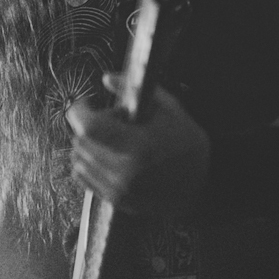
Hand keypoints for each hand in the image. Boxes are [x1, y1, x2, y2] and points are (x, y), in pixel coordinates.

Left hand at [67, 78, 210, 214]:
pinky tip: (106, 155)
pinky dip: (87, 162)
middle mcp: (125, 172)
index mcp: (141, 146)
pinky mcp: (114, 200)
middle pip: (81, 142)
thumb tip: (107, 78)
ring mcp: (118, 190)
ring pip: (78, 160)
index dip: (80, 111)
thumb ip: (140, 91)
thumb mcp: (172, 110)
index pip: (90, 127)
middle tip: (111, 120)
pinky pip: (82, 177)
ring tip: (111, 139)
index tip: (86, 102)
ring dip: (87, 144)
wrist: (200, 187)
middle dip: (88, 124)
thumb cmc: (188, 145)